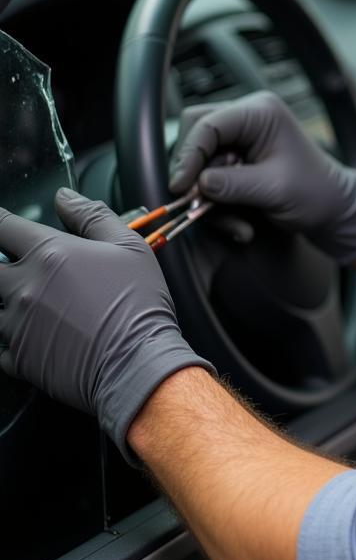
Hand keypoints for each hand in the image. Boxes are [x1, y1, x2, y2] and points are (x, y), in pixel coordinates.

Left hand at [0, 190, 214, 461]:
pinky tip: (39, 333)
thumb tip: (64, 197)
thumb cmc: (138, 303)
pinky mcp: (17, 357)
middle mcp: (23, 287)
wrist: (137, 362)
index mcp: (49, 253)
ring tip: (36, 303)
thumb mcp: (128, 245)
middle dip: (2, 263)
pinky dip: (12, 336)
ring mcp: (15, 324)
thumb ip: (91, 215)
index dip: (1, 222)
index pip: (4, 227)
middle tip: (24, 268)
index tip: (5, 225)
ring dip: (7, 300)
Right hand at [168, 91, 355, 264]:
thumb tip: (198, 184)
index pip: (208, 123)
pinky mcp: (235, 161)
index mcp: (260, 112)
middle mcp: (247, 119)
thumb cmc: (315, 192)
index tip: (181, 187)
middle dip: (196, 174)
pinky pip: (210, 180)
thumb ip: (233, 184)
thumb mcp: (274, 189)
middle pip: (196, 136)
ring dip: (209, 198)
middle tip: (198, 204)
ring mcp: (240, 140)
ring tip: (237, 225)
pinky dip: (218, 206)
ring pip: (200, 162)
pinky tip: (240, 226)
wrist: (333, 209)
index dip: (189, 154)